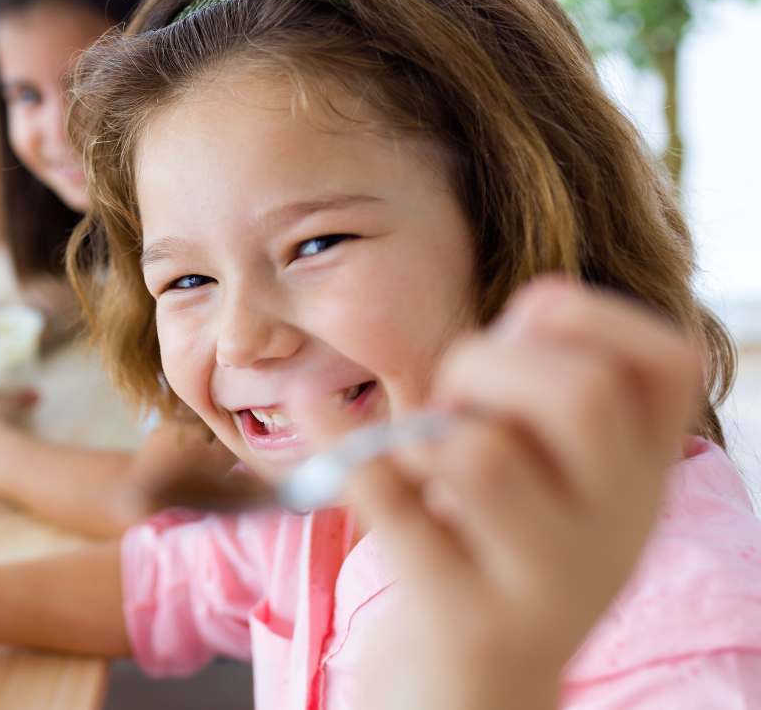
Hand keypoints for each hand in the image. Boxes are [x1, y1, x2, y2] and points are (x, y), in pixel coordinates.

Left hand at [338, 278, 700, 709]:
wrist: (472, 690)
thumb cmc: (493, 546)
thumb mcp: (547, 471)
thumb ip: (543, 385)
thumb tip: (533, 307)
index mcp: (641, 474)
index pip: (670, 361)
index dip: (595, 316)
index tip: (528, 317)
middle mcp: (618, 527)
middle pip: (579, 394)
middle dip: (489, 365)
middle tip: (453, 399)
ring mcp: (548, 580)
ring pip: (481, 453)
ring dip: (426, 431)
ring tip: (421, 461)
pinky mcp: (467, 617)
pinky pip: (391, 504)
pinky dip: (341, 441)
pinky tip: (308, 403)